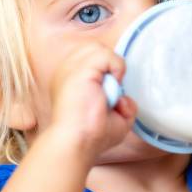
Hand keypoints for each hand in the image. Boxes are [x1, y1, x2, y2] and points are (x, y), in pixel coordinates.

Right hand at [49, 42, 136, 161]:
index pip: (91, 59)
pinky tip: (113, 85)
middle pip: (94, 49)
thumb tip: (124, 98)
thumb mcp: (115, 119)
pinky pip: (106, 54)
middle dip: (109, 66)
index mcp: (70, 80)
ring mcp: (71, 67)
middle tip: (110, 91)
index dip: (106, 72)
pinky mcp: (80, 68)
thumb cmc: (91, 137)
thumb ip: (123, 105)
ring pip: (99, 48)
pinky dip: (117, 67)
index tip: (109, 97)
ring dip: (113, 67)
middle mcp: (67, 71)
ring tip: (110, 89)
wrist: (78, 142)